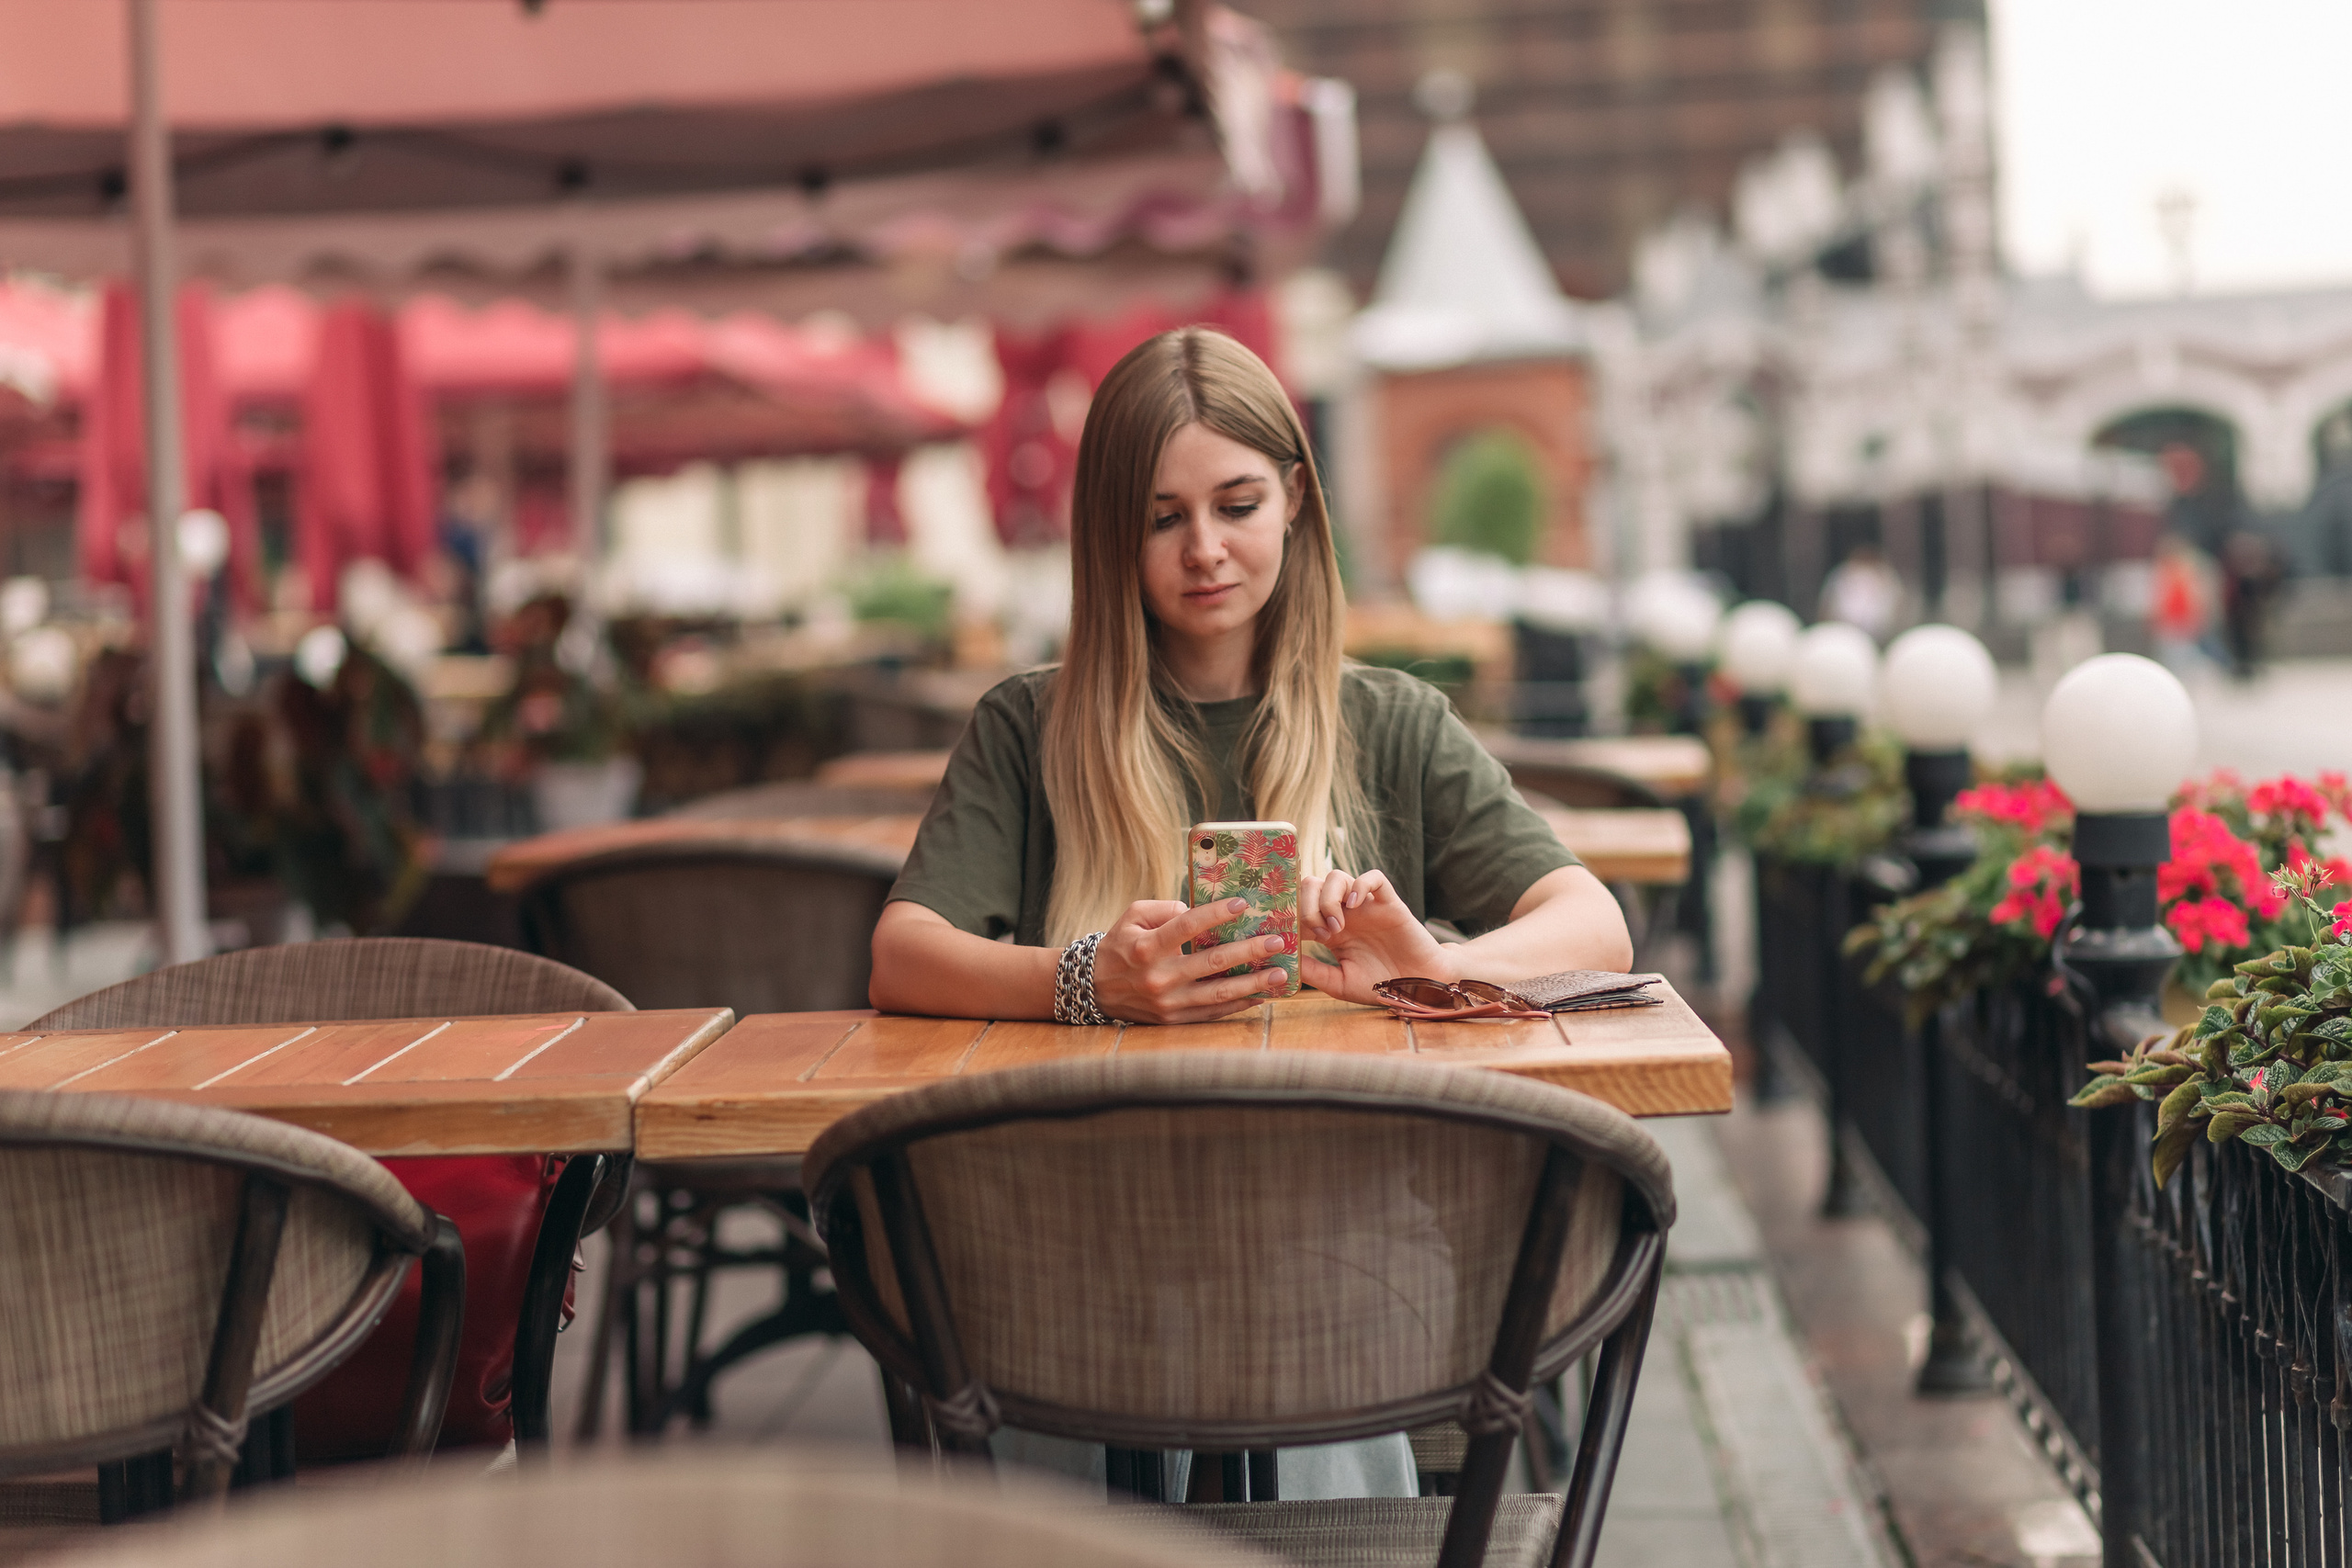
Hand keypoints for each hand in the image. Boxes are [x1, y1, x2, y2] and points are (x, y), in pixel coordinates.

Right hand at [1090, 898, 1293, 1023]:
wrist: (1094, 988)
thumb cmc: (1119, 945)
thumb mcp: (1132, 916)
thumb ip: (1165, 907)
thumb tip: (1199, 909)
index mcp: (1147, 947)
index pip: (1187, 926)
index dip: (1216, 914)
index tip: (1243, 904)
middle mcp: (1159, 977)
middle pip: (1212, 963)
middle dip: (1248, 951)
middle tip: (1276, 941)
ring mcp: (1167, 1002)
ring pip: (1218, 994)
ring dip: (1253, 984)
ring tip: (1281, 974)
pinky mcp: (1173, 1020)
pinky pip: (1213, 1013)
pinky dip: (1239, 1005)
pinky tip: (1262, 995)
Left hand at [1299, 869, 1455, 1006]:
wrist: (1418, 988)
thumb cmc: (1381, 986)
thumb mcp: (1340, 983)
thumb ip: (1314, 971)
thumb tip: (1284, 958)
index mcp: (1328, 931)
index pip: (1299, 908)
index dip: (1288, 914)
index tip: (1286, 931)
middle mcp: (1344, 913)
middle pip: (1312, 884)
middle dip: (1306, 904)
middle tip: (1318, 932)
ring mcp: (1366, 906)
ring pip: (1337, 876)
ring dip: (1328, 898)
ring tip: (1336, 927)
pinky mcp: (1389, 903)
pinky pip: (1374, 877)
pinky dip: (1360, 885)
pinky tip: (1354, 906)